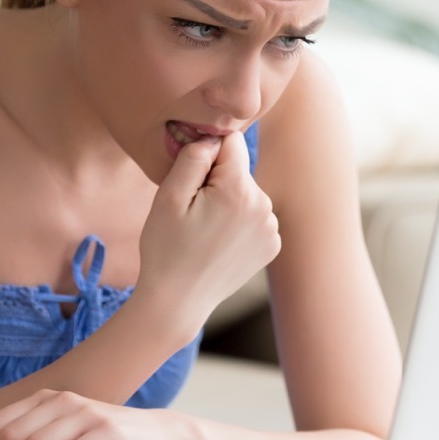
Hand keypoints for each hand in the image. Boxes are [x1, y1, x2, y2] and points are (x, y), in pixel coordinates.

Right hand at [137, 130, 280, 323]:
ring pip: (246, 193)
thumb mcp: (168, 196)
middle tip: (193, 213)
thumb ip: (194, 157)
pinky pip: (254, 217)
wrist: (177, 301)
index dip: (206, 155)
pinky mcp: (272, 245)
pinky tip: (219, 244)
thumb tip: (214, 138)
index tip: (191, 180)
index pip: (230, 143)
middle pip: (239, 170)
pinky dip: (238, 223)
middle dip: (217, 181)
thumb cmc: (165, 248)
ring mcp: (272, 228)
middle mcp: (264, 206)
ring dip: (228, 202)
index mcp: (239, 191)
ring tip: (204, 231)